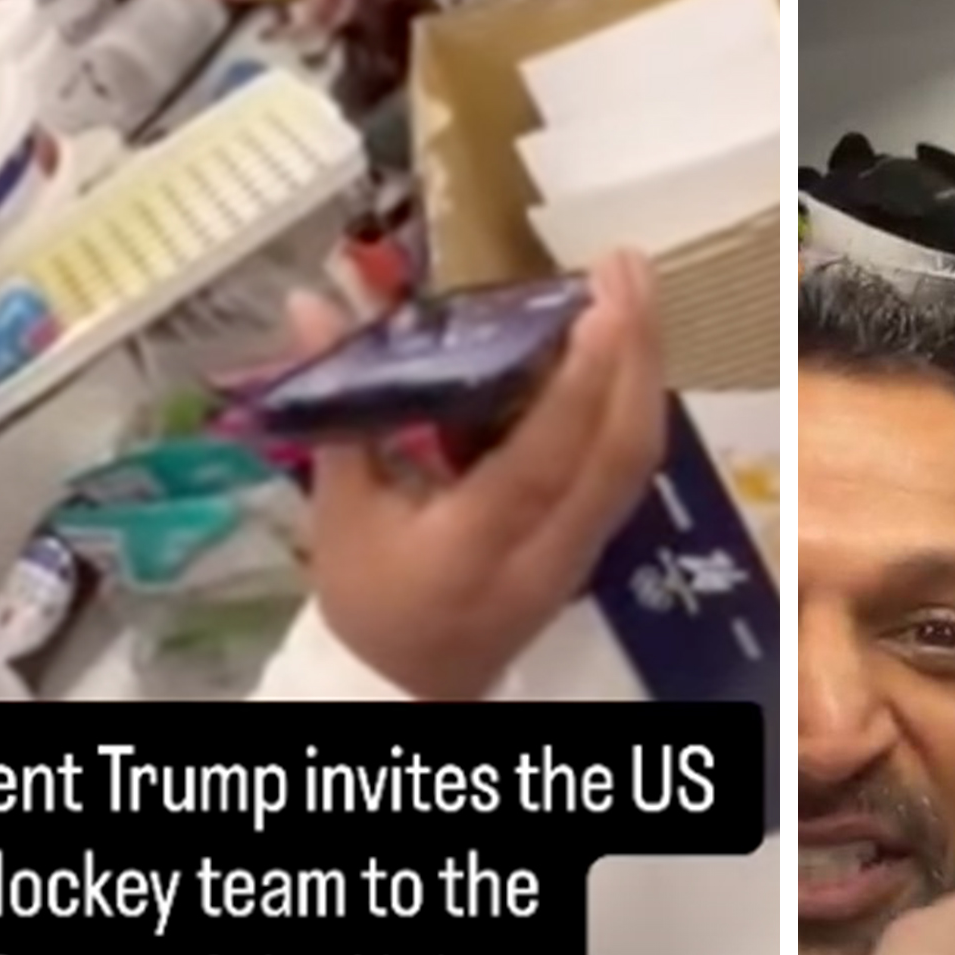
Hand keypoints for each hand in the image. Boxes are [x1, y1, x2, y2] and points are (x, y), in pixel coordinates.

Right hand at [292, 252, 666, 698]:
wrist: (409, 688)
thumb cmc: (370, 598)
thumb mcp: (340, 511)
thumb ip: (339, 404)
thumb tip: (309, 302)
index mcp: (475, 548)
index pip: (542, 462)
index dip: (577, 383)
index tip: (598, 306)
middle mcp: (547, 551)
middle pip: (620, 451)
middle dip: (635, 351)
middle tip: (625, 266)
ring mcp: (583, 552)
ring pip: (638, 456)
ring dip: (645, 366)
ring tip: (631, 287)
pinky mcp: (596, 543)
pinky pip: (630, 466)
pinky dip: (633, 398)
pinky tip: (623, 345)